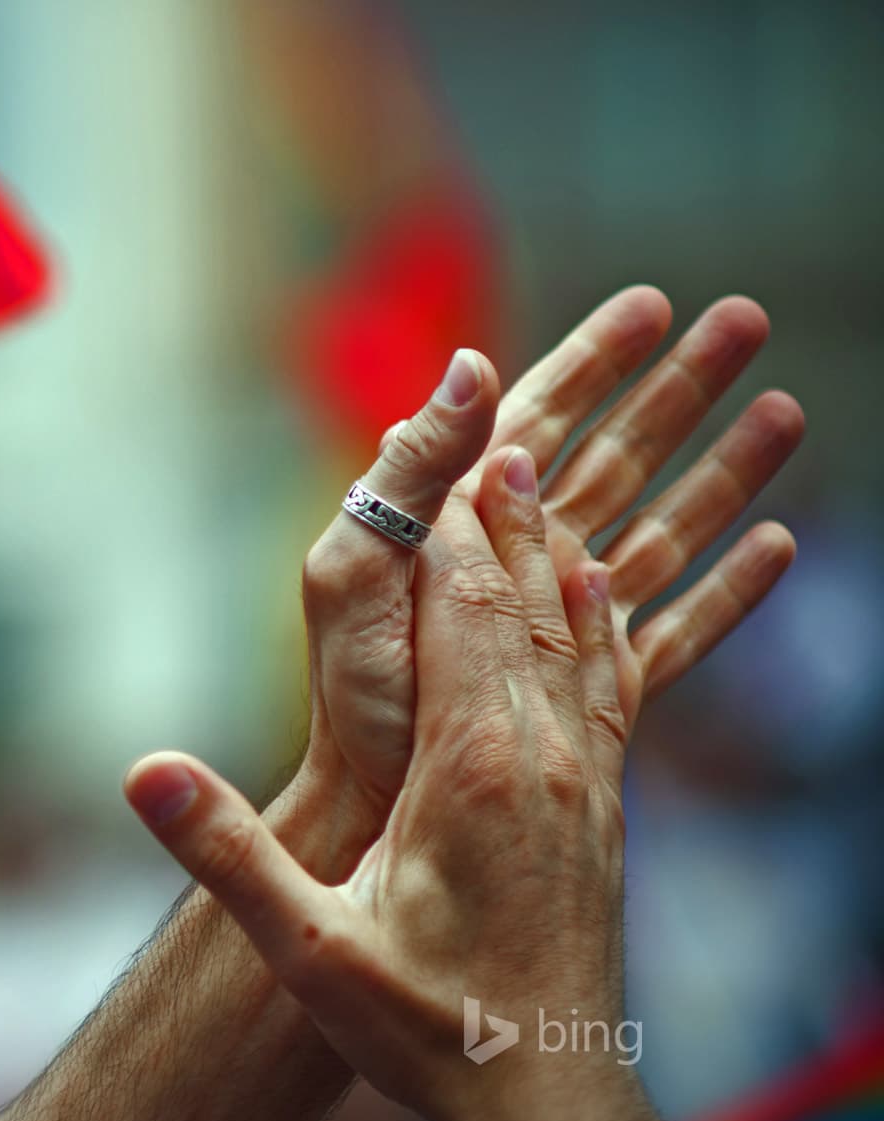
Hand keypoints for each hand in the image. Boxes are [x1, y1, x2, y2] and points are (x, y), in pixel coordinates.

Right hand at [132, 449, 690, 1120]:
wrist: (545, 1095)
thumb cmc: (427, 1028)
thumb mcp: (308, 949)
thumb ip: (225, 855)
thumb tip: (140, 770)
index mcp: (475, 770)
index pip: (467, 615)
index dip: (458, 530)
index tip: (454, 450)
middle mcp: (543, 758)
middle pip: (527, 603)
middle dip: (509, 518)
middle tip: (501, 433)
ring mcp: (585, 784)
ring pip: (575, 635)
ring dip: (555, 554)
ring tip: (545, 486)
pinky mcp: (604, 812)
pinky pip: (608, 686)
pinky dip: (597, 622)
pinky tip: (596, 600)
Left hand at [296, 288, 799, 844]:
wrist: (370, 802)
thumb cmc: (350, 689)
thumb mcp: (357, 562)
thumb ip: (418, 468)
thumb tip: (475, 363)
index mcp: (461, 516)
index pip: (537, 414)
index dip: (594, 358)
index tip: (654, 301)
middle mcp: (521, 555)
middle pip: (620, 452)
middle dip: (682, 388)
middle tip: (749, 321)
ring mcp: (564, 616)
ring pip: (664, 526)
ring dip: (726, 470)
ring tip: (787, 413)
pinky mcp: (597, 682)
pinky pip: (678, 626)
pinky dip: (729, 588)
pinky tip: (778, 546)